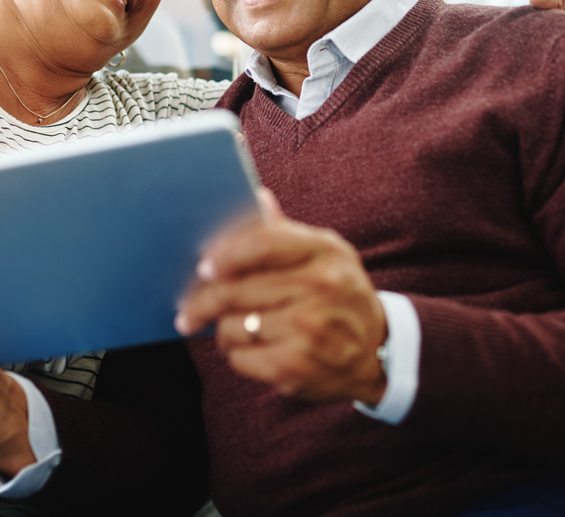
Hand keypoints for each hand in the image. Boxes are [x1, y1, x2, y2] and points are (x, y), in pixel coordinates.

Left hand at [175, 190, 388, 405]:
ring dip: (225, 330)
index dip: (227, 255)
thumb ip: (284, 232)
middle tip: (188, 312)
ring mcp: (310, 328)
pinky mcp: (297, 366)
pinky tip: (251, 349)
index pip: (264, 243)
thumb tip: (256, 197)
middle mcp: (321, 287)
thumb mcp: (325, 255)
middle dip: (204, 301)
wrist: (376, 349)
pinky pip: (240, 357)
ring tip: (234, 329)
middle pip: (237, 289)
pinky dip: (237, 354)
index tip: (203, 267)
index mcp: (325, 251)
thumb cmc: (338, 293)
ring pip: (233, 325)